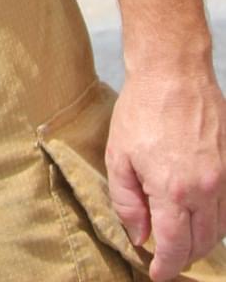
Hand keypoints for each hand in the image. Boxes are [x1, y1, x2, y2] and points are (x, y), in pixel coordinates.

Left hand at [106, 66, 225, 279]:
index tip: (156, 274)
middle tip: (167, 258)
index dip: (165, 267)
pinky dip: (217, 220)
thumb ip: (127, 202)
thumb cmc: (141, 110)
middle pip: (202, 244)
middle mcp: (205, 190)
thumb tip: (139, 236)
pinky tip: (200, 216)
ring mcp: (224, 177)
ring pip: (220, 229)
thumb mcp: (118, 156)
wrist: (173, 71)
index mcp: (173, 191)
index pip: (174, 247)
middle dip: (184, 257)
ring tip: (183, 240)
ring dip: (202, 242)